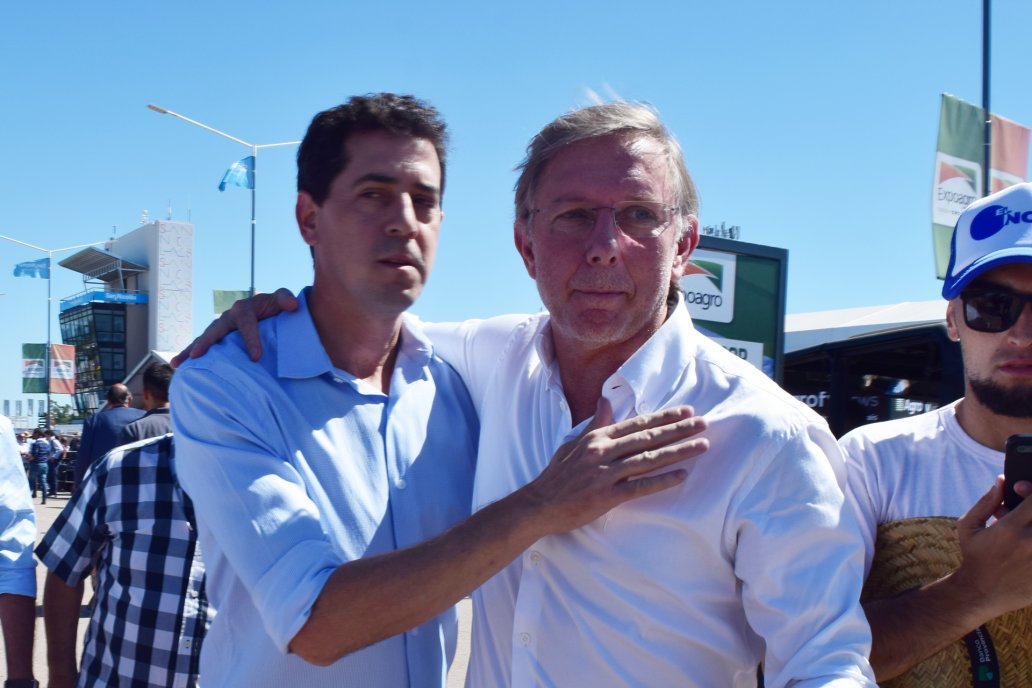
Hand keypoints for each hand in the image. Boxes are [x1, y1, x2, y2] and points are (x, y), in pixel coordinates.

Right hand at [171, 288, 298, 366]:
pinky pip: (204, 346)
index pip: (246, 323)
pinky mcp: (218, 338)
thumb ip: (286, 299)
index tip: (256, 357)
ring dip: (191, 350)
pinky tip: (178, 366)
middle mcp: (228, 317)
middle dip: (207, 342)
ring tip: (177, 363)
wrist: (268, 311)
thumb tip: (293, 306)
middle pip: (215, 329)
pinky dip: (190, 354)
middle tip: (198, 354)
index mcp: (244, 309)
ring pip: (204, 338)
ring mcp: (221, 328)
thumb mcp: (282, 300)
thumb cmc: (275, 307)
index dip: (251, 339)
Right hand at [517, 398, 707, 534]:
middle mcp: (603, 451)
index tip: (686, 411)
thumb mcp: (574, 443)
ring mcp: (605, 473)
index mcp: (597, 437)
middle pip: (648, 437)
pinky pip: (639, 486)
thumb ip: (596, 424)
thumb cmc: (558, 475)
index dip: (663, 417)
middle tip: (703, 423)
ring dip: (678, 451)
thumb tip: (606, 401)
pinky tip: (682, 476)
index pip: (637, 423)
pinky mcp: (606, 496)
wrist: (539, 504)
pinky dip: (662, 480)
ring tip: (701, 445)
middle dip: (678, 430)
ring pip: (648, 458)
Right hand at [951, 476, 1031, 619]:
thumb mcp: (969, 526)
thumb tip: (1001, 480)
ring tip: (1025, 529)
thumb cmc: (975, 555)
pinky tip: (1027, 546)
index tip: (1022, 491)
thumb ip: (986, 502)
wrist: (981, 593)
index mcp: (1010, 530)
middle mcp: (1030, 543)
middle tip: (1027, 511)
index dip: (1030, 489)